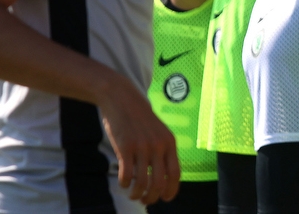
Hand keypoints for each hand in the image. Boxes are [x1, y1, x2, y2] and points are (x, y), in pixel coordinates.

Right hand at [98, 76, 179, 204]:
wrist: (122, 98)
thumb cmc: (140, 118)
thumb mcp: (159, 132)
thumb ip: (163, 150)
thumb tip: (163, 176)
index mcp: (170, 142)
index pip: (176, 173)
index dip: (171, 190)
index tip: (165, 199)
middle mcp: (158, 146)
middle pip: (159, 182)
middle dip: (152, 197)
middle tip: (145, 200)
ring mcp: (142, 147)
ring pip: (142, 182)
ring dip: (137, 194)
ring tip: (133, 195)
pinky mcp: (125, 147)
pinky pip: (126, 175)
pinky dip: (124, 183)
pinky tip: (122, 183)